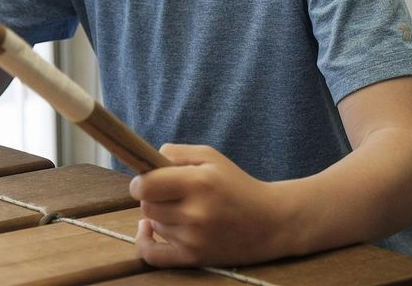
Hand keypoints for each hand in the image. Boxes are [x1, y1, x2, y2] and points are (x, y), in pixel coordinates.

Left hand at [130, 143, 289, 267]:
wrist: (271, 222)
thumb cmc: (237, 185)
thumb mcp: (211, 156)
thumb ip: (176, 153)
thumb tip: (147, 160)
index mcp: (199, 183)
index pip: (146, 186)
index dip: (140, 181)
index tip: (146, 179)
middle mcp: (195, 213)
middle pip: (147, 205)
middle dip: (154, 196)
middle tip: (171, 192)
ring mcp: (194, 239)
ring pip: (155, 223)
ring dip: (161, 215)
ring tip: (183, 208)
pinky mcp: (194, 258)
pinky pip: (153, 256)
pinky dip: (144, 242)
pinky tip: (147, 229)